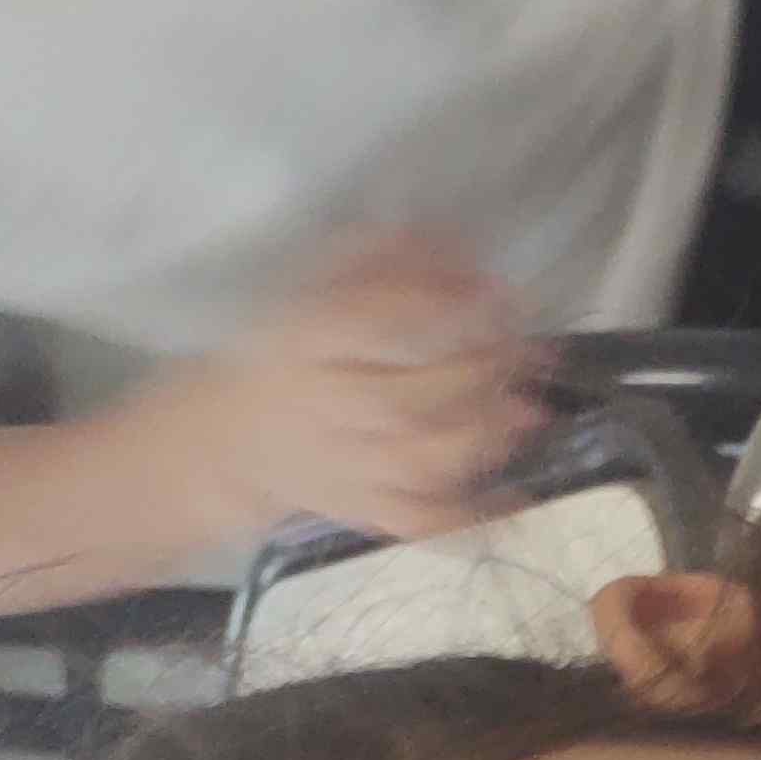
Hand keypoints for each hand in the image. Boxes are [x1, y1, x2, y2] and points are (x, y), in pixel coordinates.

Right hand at [140, 234, 540, 544]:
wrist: (230, 444)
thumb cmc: (285, 356)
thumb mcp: (312, 294)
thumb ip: (379, 262)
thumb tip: (455, 239)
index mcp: (303, 343)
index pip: (366, 321)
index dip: (437, 303)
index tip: (491, 287)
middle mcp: (324, 406)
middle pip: (404, 397)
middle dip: (478, 371)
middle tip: (530, 349)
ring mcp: (346, 466)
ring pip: (420, 460)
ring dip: (485, 436)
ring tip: (530, 409)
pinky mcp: (364, 511)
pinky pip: (421, 520)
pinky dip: (473, 515)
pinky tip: (518, 498)